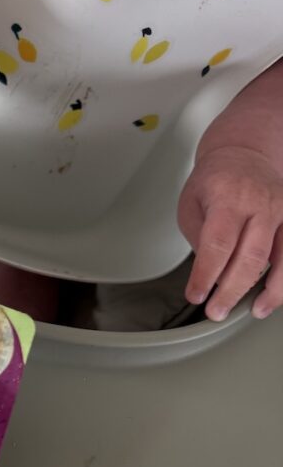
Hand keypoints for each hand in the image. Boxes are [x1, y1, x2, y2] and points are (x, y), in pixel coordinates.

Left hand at [178, 146, 282, 320]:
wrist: (245, 154)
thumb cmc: (215, 182)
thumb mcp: (191, 205)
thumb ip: (200, 240)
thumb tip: (211, 274)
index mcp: (228, 197)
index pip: (218, 244)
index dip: (206, 275)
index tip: (196, 295)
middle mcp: (261, 203)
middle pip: (250, 256)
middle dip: (232, 291)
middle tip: (216, 312)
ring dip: (271, 290)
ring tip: (256, 310)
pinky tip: (274, 294)